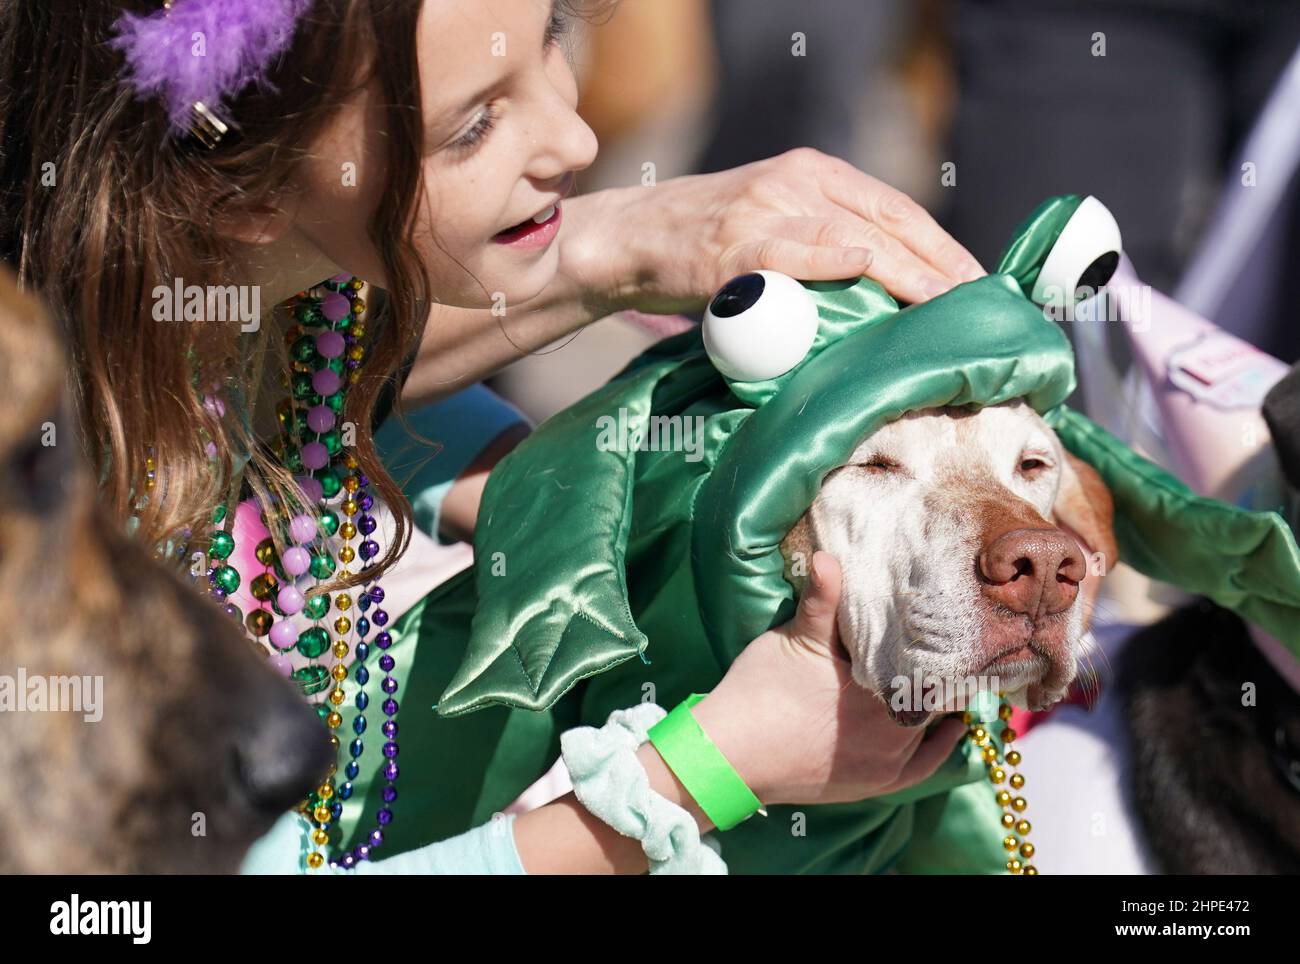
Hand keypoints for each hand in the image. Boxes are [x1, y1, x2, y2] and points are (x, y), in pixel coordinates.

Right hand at [563, 148, 984, 314]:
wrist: (632, 237)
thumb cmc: (706, 242)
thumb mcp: (773, 223)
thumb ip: (821, 241)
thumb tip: (880, 292)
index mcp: (813, 173)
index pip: (893, 207)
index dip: (939, 243)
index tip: (975, 279)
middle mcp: (796, 181)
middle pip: (884, 222)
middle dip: (935, 264)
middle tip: (972, 301)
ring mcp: (764, 209)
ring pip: (850, 237)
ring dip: (903, 271)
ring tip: (940, 301)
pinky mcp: (732, 246)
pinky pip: (789, 251)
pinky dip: (827, 258)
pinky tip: (862, 266)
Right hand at [690, 551, 965, 806]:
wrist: (731, 755)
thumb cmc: (762, 691)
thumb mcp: (795, 636)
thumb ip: (822, 597)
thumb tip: (829, 554)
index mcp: (885, 687)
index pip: (934, 660)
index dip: (940, 640)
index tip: (946, 621)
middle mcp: (898, 728)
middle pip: (934, 691)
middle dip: (936, 668)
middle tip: (943, 643)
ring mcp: (888, 760)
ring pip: (931, 725)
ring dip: (937, 702)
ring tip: (946, 676)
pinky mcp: (876, 783)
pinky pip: (922, 767)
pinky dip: (939, 749)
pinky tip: (950, 731)